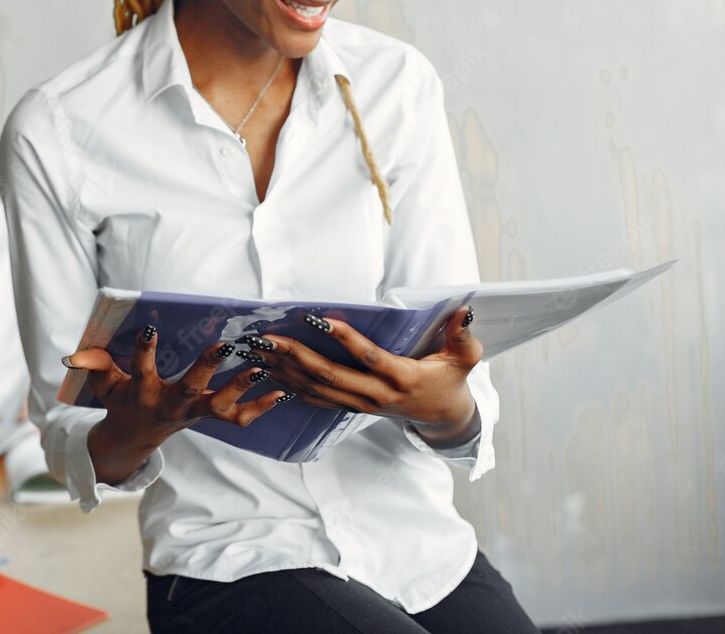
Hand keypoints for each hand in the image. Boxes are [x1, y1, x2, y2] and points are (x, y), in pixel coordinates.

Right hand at [65, 326, 287, 483]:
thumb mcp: (103, 384)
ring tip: (261, 367)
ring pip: (220, 406)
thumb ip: (93, 366)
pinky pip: (238, 418)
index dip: (144, 349)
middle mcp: (171, 404)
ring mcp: (193, 413)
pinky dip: (261, 407)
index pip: (141, 368)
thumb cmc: (120, 399)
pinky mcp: (209, 418)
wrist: (135, 435)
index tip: (150, 326)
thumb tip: (73, 355)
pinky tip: (281, 391)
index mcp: (143, 392)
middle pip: (190, 389)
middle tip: (226, 345)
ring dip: (241, 387)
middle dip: (208, 368)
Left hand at [256, 306, 480, 444]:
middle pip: (331, 377)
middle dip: (297, 356)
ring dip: (285, 370)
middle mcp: (377, 395)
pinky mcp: (350, 407)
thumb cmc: (451, 380)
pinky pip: (315, 399)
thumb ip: (463, 336)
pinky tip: (268, 370)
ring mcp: (361, 404)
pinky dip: (289, 386)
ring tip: (259, 350)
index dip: (345, 339)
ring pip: (317, 389)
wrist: (442, 415)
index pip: (369, 357)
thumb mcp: (465, 359)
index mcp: (402, 378)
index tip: (318, 320)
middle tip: (269, 337)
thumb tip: (464, 310)